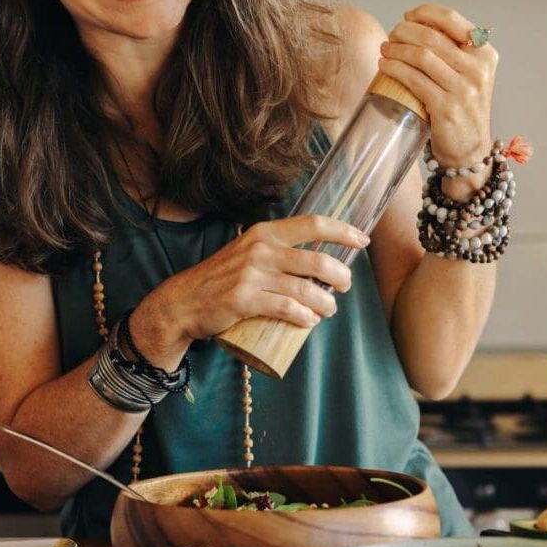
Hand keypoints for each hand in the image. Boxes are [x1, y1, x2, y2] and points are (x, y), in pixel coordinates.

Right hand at [137, 215, 368, 346]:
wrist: (184, 301)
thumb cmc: (222, 279)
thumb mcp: (249, 252)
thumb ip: (277, 250)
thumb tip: (319, 261)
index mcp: (265, 233)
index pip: (313, 225)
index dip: (343, 232)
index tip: (362, 241)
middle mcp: (260, 249)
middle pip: (317, 261)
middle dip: (340, 276)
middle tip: (344, 287)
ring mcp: (252, 274)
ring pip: (306, 289)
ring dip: (327, 303)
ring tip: (329, 309)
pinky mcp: (245, 300)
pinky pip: (286, 308)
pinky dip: (305, 317)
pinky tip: (310, 322)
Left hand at [376, 4, 495, 170]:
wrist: (470, 149)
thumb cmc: (462, 107)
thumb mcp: (469, 74)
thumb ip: (452, 51)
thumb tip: (415, 25)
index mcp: (485, 54)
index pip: (452, 19)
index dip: (424, 13)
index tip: (407, 17)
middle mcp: (478, 69)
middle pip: (432, 37)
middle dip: (404, 31)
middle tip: (391, 35)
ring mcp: (463, 89)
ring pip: (421, 56)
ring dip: (396, 49)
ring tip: (384, 48)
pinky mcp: (446, 107)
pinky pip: (414, 80)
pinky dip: (395, 69)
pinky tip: (385, 65)